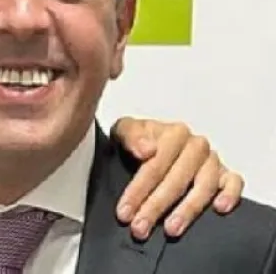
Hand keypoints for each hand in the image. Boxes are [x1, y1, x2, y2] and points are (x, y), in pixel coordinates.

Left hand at [111, 116, 242, 240]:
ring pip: (204, 187)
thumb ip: (131, 136)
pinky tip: (219, 209)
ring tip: (171, 230)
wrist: (151, 141)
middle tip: (140, 227)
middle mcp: (196, 146)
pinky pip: (235, 183)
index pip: (155, 165)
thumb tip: (146, 149)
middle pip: (176, 180)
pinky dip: (230, 194)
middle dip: (156, 207)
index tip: (125, 212)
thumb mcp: (125, 131)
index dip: (138, 191)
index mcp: (174, 133)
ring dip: (187, 210)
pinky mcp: (226, 174)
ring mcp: (212, 160)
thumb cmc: (139, 139)